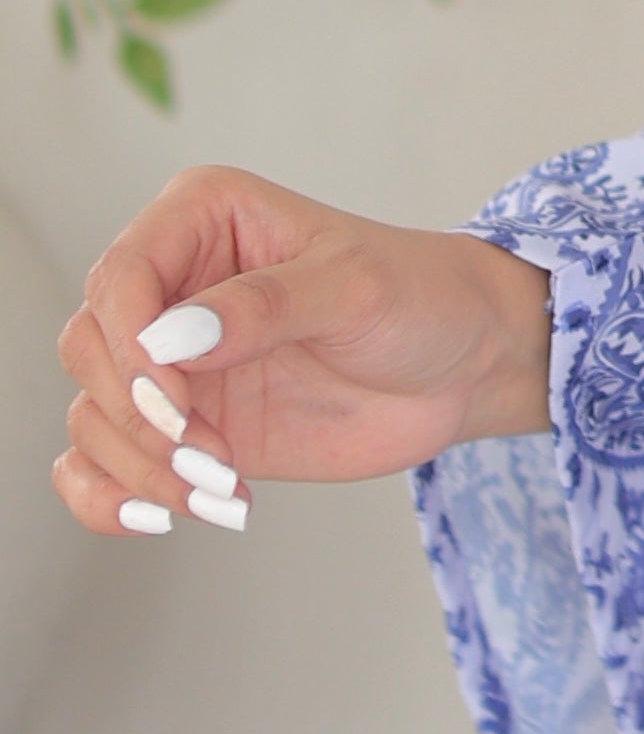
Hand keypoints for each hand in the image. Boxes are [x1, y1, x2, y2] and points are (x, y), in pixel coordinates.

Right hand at [56, 161, 552, 538]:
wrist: (464, 364)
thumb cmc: (419, 297)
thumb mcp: (354, 288)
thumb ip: (263, 306)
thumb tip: (169, 340)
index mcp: (201, 218)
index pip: (120, 277)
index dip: (131, 346)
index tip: (178, 401)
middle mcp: (172, 285)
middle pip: (89, 348)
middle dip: (135, 414)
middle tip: (208, 454)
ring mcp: (174, 361)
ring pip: (93, 413)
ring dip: (137, 466)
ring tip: (220, 488)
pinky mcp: (186, 425)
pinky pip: (105, 465)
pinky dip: (114, 499)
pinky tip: (171, 515)